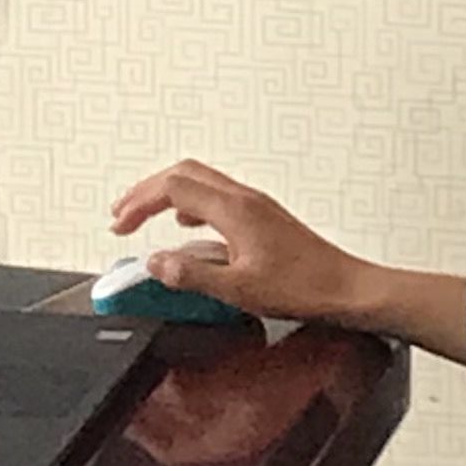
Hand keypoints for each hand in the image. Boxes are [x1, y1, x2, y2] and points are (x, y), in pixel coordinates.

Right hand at [108, 159, 364, 325]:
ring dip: (166, 193)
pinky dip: (190, 204)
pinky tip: (188, 229)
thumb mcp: (239, 291)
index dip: (139, 202)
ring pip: (200, 181)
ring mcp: (255, 205)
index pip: (172, 188)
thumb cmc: (304, 289)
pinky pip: (216, 196)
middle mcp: (244, 199)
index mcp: (234, 210)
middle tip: (121, 213)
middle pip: (182, 174)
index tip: (118, 224)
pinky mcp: (262, 217)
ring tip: (144, 215)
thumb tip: (156, 263)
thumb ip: (192, 276)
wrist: (347, 289)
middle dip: (146, 190)